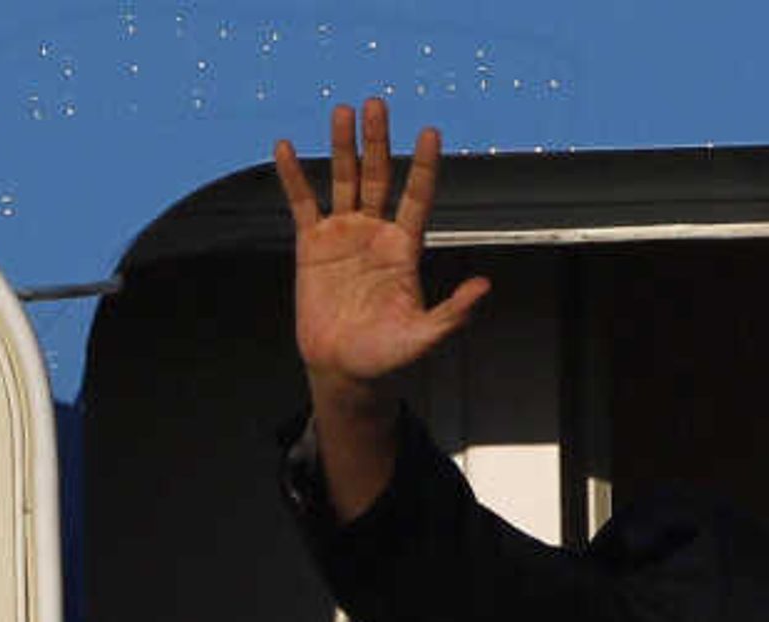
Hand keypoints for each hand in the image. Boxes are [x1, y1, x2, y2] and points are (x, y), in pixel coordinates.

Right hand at [271, 99, 490, 400]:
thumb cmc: (386, 357)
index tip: (430, 132)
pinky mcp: (312, 245)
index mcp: (404, 247)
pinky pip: (302, 204)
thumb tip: (484, 286)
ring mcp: (343, 235)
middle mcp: (376, 232)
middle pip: (379, 176)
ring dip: (342, 146)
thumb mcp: (422, 338)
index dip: (424, 166)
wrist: (342, 370)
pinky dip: (293, 176)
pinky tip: (284, 148)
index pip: (417, 196)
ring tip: (342, 111)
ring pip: (344, 180)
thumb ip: (452, 314)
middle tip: (376, 105)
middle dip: (378, 141)